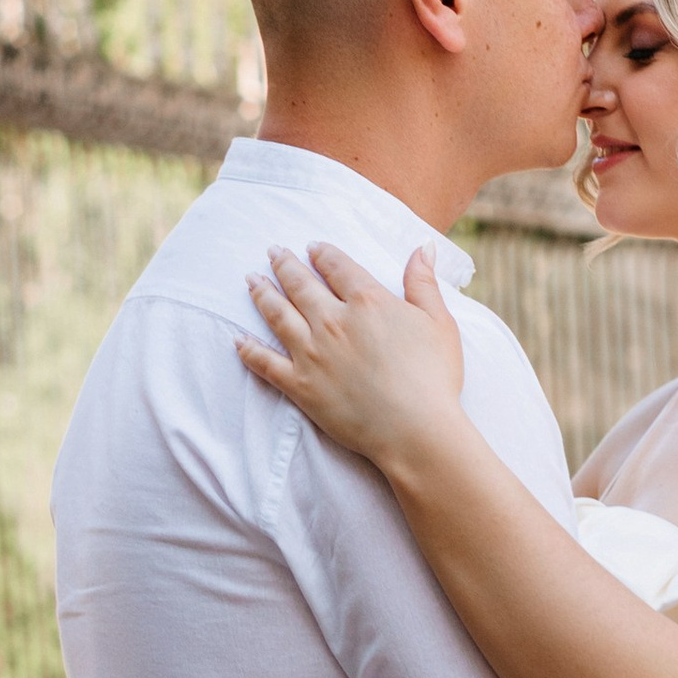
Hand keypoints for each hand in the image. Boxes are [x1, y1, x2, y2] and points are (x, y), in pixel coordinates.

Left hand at [240, 241, 468, 469]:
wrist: (415, 430)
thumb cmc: (434, 377)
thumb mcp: (439, 322)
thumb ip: (424, 282)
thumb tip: (423, 247)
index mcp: (367, 301)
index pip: (338, 267)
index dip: (323, 254)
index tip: (312, 247)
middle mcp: (333, 322)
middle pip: (301, 285)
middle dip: (285, 265)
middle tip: (272, 252)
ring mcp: (311, 353)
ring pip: (278, 315)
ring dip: (262, 295)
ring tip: (251, 280)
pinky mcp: (300, 386)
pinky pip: (266, 363)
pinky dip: (249, 351)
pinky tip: (238, 341)